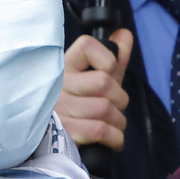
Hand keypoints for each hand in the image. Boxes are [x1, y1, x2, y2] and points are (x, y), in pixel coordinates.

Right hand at [56, 29, 131, 150]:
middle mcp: (57, 84)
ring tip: (114, 126)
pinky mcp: (63, 132)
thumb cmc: (80, 108)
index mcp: (64, 66)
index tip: (108, 71)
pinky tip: (113, 139)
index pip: (87, 46)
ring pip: (104, 108)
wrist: (54, 144)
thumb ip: (113, 58)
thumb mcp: (96, 80)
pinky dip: (115, 138)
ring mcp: (58, 108)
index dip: (107, 59)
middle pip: (104, 82)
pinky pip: (100, 130)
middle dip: (120, 99)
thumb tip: (124, 34)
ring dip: (119, 122)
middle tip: (115, 108)